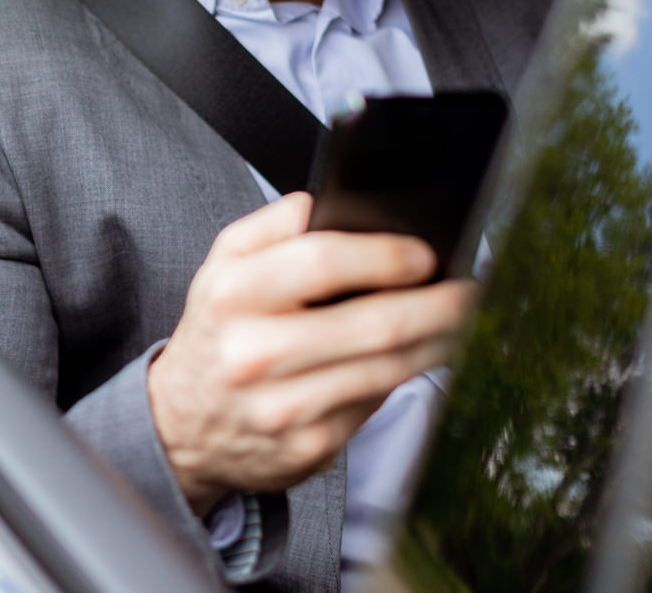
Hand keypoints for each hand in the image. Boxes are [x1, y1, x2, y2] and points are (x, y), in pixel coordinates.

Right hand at [146, 192, 476, 513]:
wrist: (182, 425)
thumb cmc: (216, 334)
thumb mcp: (222, 266)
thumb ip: (273, 225)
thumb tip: (332, 203)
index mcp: (231, 294)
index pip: (320, 262)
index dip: (384, 256)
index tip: (424, 255)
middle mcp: (252, 353)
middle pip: (372, 324)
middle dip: (438, 305)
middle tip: (469, 293)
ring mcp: (282, 407)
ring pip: (387, 370)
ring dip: (437, 344)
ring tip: (457, 323)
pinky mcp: (308, 447)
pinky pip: (375, 405)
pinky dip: (400, 380)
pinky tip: (410, 361)